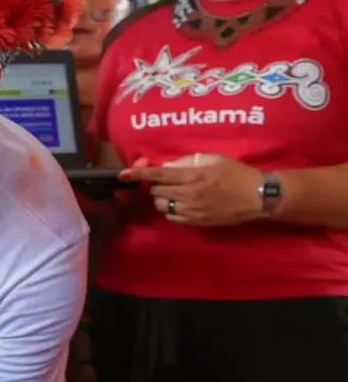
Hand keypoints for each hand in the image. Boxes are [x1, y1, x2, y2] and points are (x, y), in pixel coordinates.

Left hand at [120, 153, 263, 226]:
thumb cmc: (236, 173)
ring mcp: (192, 210)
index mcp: (192, 176)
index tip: (123, 174)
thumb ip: (187, 161)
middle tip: (168, 181)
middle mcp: (188, 194)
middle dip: (157, 185)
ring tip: (177, 192)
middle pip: (156, 191)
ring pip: (162, 206)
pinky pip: (172, 217)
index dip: (138, 174)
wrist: (257, 197)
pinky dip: (172, 210)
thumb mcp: (213, 159)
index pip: (158, 175)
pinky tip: (184, 204)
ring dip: (164, 198)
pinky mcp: (196, 222)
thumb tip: (166, 166)